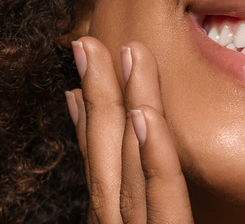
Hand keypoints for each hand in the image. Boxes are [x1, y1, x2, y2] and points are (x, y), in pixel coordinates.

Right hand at [66, 37, 193, 223]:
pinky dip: (152, 153)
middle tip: (88, 43)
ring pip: (129, 164)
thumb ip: (146, 200)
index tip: (81, 73)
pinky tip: (144, 115)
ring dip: (124, 105)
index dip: (87, 116)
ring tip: (125, 55)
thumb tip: (137, 137)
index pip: (98, 165)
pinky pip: (163, 194)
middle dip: (98, 96)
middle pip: (105, 156)